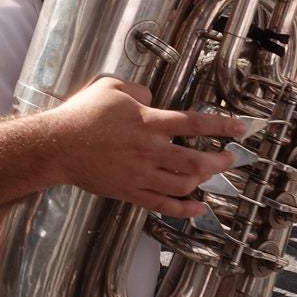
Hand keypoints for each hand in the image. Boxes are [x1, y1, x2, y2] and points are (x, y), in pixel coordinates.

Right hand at [51, 76, 247, 217]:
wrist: (57, 146)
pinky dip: (184, 209)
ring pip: (183, 184)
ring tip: (213, 175)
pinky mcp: (130, 191)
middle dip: (220, 160)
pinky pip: (163, 205)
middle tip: (231, 157)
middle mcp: (149, 150)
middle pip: (195, 159)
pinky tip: (198, 208)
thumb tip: (152, 98)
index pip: (193, 123)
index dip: (220, 126)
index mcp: (147, 122)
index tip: (239, 129)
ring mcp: (141, 174)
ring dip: (204, 181)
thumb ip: (137, 90)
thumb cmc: (81, 115)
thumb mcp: (109, 87)